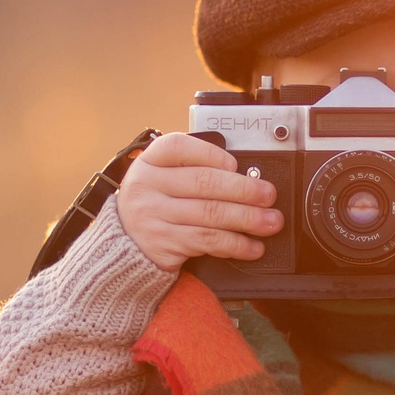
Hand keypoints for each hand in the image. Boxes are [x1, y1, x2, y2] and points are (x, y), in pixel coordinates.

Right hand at [116, 132, 280, 271]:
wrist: (124, 242)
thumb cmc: (155, 203)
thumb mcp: (162, 177)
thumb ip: (193, 169)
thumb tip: (244, 176)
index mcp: (150, 161)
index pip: (180, 148)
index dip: (213, 155)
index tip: (236, 164)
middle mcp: (147, 186)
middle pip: (204, 183)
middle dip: (244, 189)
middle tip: (268, 195)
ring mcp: (153, 216)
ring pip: (210, 215)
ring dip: (247, 219)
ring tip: (270, 221)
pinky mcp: (164, 244)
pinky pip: (207, 242)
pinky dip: (235, 244)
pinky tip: (252, 246)